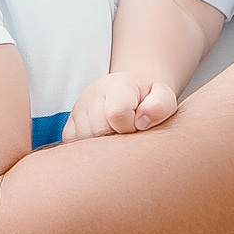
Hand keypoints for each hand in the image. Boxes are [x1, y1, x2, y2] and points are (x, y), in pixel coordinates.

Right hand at [63, 71, 178, 140]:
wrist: (134, 94)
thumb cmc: (151, 101)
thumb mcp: (164, 98)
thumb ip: (160, 106)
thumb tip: (141, 121)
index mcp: (119, 84)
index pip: (116, 113)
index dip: (131, 127)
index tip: (139, 125)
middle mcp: (93, 94)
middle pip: (99, 131)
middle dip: (118, 138)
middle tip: (129, 132)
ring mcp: (78, 110)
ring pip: (84, 141)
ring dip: (103, 146)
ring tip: (117, 134)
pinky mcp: (68, 127)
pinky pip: (73, 146)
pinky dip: (88, 150)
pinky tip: (103, 140)